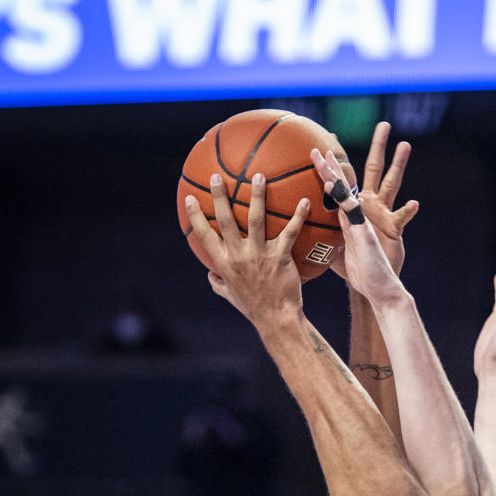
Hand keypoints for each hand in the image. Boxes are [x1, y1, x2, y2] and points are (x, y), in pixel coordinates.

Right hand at [184, 176, 310, 326]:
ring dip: (257, 196)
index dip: (195, 216)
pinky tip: (305, 201)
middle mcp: (239, 256)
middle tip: (217, 176)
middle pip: (226, 220)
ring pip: (255, 219)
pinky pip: (290, 232)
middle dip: (219, 196)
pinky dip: (298, 216)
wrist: (277, 320)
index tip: (189, 198)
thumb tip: (209, 275)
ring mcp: (260, 255)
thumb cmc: (253, 307)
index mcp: (224, 264)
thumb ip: (218, 283)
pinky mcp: (280, 257)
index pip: (204, 236)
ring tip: (258, 176)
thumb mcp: (230, 296)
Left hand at [330, 122, 417, 280]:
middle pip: (373, 170)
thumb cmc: (354, 267)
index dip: (330, 165)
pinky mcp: (393, 229)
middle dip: (377, 147)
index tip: (320, 145)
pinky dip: (408, 211)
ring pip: (392, 184)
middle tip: (384, 125)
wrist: (375, 283)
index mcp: (353, 208)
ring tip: (405, 145)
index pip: (340, 182)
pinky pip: (401, 218)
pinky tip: (414, 203)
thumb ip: (316, 237)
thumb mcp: (330, 249)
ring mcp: (383, 214)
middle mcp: (369, 206)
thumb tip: (294, 238)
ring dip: (398, 164)